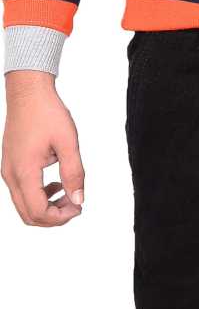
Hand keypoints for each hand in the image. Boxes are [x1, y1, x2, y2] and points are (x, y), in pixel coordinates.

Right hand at [2, 71, 83, 225]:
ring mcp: (9, 171)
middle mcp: (11, 174)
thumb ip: (74, 174)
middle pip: (29, 216)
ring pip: (25, 207)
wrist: (28, 91)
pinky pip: (23, 193)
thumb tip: (78, 199)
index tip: (78, 205)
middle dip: (54, 217)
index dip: (61, 217)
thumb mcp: (68, 143)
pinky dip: (40, 197)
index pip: (38, 212)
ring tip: (68, 194)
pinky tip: (56, 185)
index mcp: (24, 171)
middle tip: (74, 204)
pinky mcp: (11, 166)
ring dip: (47, 208)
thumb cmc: (46, 112)